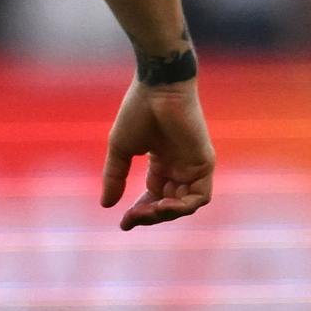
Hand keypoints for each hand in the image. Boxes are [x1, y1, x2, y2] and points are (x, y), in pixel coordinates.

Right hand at [100, 79, 214, 230]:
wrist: (157, 88)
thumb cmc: (138, 111)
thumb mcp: (121, 149)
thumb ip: (115, 176)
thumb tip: (105, 205)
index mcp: (162, 162)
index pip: (154, 196)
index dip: (140, 212)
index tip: (123, 222)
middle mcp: (180, 167)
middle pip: (169, 204)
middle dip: (150, 215)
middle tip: (133, 217)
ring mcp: (194, 166)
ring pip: (185, 205)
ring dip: (166, 214)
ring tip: (146, 212)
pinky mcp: (204, 163)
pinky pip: (199, 197)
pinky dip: (182, 206)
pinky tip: (164, 205)